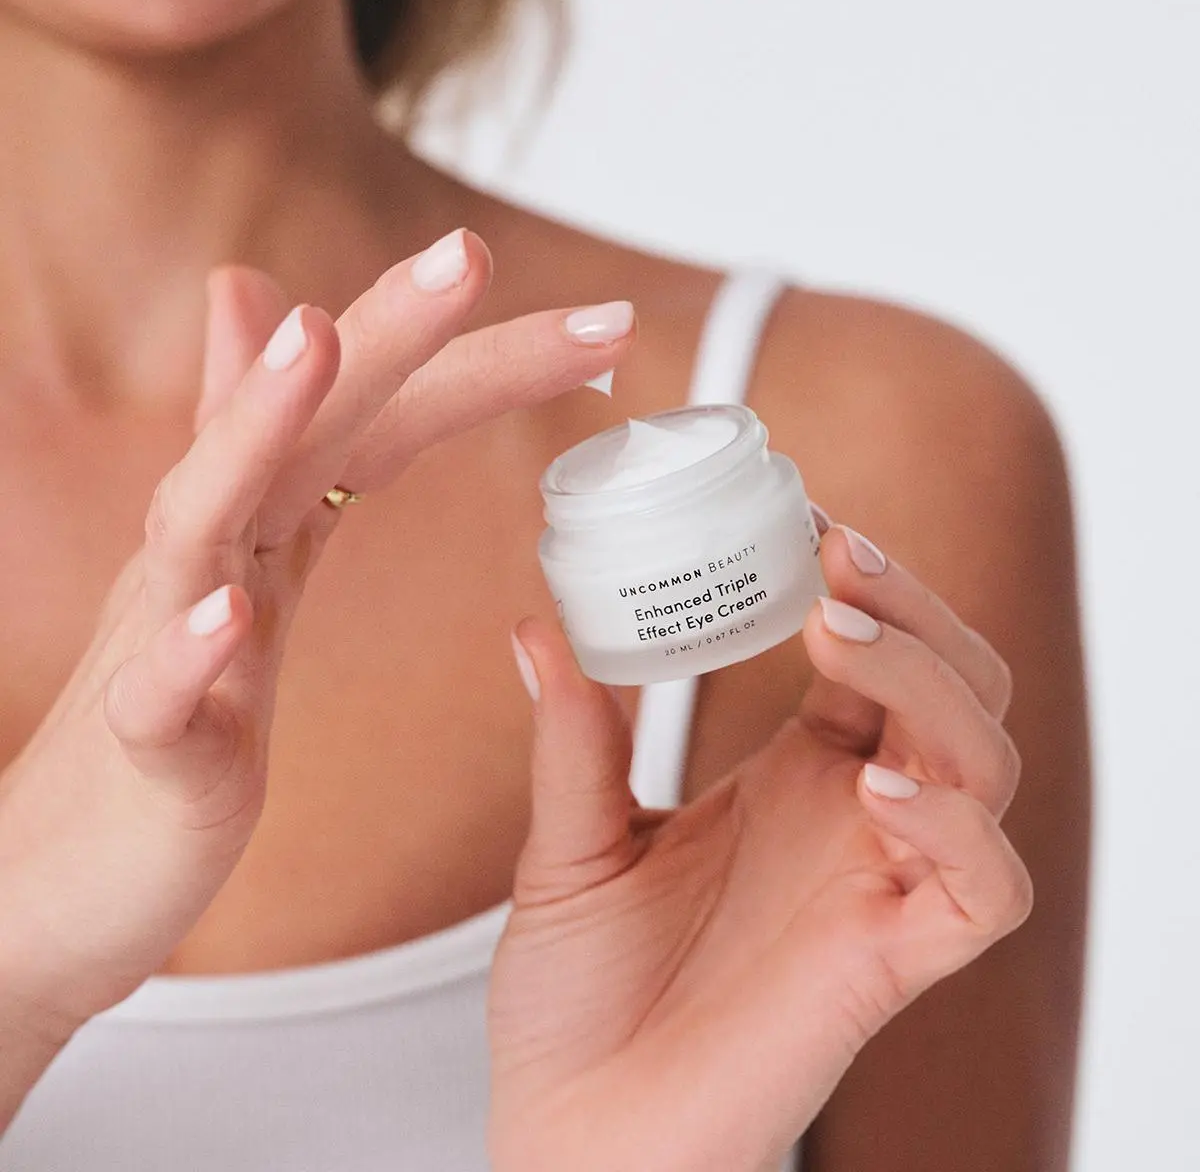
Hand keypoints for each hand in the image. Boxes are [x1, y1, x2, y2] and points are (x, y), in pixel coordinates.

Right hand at [0, 231, 635, 1112]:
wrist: (60, 880)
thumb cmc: (168, 733)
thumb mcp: (228, 571)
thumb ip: (261, 450)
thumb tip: (260, 302)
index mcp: (262, 527)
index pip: (377, 414)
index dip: (476, 358)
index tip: (602, 324)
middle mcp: (211, 558)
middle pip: (297, 424)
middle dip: (386, 333)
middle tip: (469, 253)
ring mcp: (166, 647)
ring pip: (199, 517)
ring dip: (255, 427)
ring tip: (318, 346)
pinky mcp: (147, 753)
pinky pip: (159, 700)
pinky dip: (190, 652)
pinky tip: (231, 615)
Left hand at [490, 519, 1031, 1171]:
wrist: (572, 1135)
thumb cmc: (580, 1001)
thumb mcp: (571, 845)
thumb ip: (573, 739)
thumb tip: (536, 623)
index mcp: (794, 774)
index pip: (872, 650)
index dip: (856, 580)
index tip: (797, 515)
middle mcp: (853, 816)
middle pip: (953, 680)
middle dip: (911, 607)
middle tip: (832, 553)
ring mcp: (881, 883)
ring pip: (985, 756)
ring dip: (929, 679)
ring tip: (837, 633)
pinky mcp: (894, 962)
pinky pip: (988, 886)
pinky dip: (960, 825)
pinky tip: (878, 789)